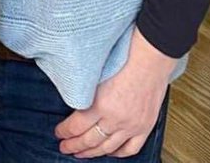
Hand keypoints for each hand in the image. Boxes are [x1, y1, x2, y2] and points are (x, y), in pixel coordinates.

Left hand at [55, 28, 175, 157]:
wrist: (151, 57)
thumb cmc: (125, 57)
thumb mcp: (97, 73)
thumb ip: (86, 91)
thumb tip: (74, 100)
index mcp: (101, 103)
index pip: (77, 125)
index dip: (65, 131)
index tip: (59, 132)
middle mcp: (116, 118)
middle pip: (90, 140)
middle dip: (74, 146)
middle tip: (65, 147)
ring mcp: (131, 125)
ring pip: (108, 147)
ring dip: (92, 153)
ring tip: (82, 154)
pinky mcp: (145, 127)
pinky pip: (130, 148)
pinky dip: (119, 153)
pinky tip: (110, 153)